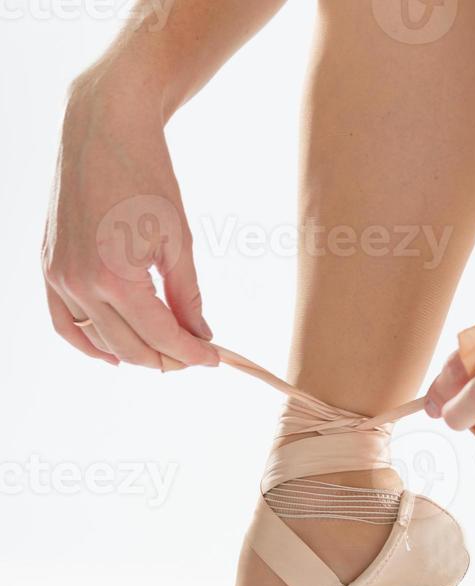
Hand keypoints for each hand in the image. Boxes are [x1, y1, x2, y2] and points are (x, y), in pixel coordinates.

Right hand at [41, 72, 218, 369]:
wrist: (103, 127)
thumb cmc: (147, 176)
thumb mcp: (178, 241)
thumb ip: (187, 296)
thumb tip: (199, 335)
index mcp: (115, 278)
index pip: (161, 337)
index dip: (192, 354)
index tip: (214, 359)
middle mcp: (81, 284)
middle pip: (131, 347)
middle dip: (168, 358)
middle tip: (193, 355)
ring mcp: (60, 277)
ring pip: (99, 341)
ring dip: (134, 353)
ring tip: (163, 352)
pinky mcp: (49, 267)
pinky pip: (64, 322)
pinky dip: (88, 343)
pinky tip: (113, 355)